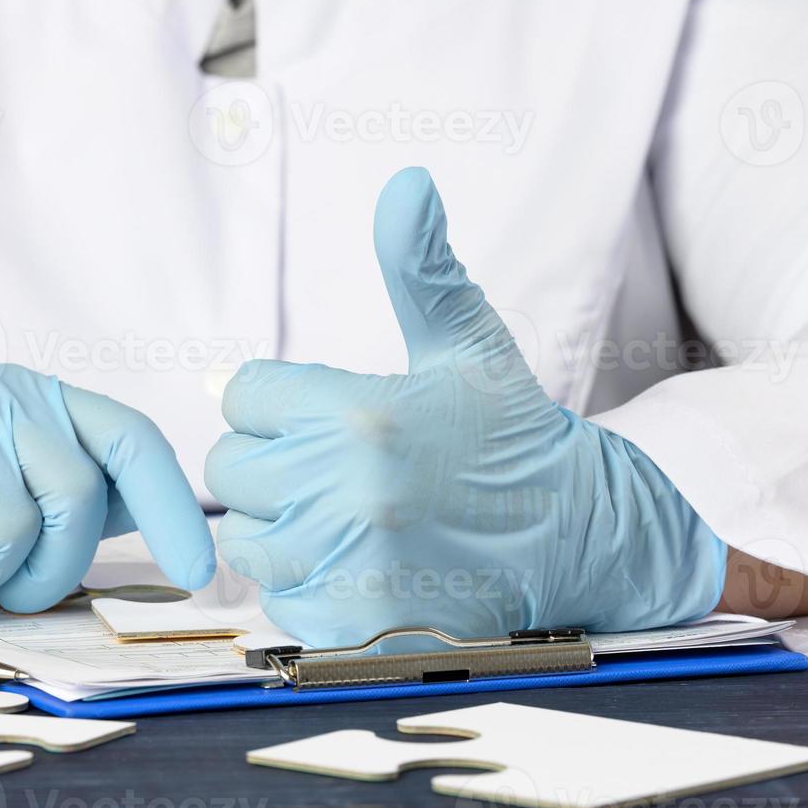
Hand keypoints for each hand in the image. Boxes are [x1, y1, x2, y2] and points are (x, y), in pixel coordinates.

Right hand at [0, 362, 214, 608]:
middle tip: (12, 586)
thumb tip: (170, 523)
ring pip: (12, 520)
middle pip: (77, 491)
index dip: (173, 508)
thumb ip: (80, 502)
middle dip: (54, 565)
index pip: (132, 440)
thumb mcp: (12, 507)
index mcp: (42, 402)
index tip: (199, 573)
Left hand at [204, 168, 725, 646]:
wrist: (579, 537)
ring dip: (280, 526)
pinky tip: (361, 563)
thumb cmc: (510, 433)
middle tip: (334, 466)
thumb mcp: (468, 343)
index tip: (326, 415)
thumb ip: (420, 267)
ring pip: (243, 537)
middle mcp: (341, 491)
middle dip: (269, 462)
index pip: (242, 395)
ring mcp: (343, 564)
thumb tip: (406, 182)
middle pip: (228, 467)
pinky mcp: (349, 625)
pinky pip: (277, 598)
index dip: (278, 403)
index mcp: (357, 412)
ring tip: (346, 515)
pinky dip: (306, 584)